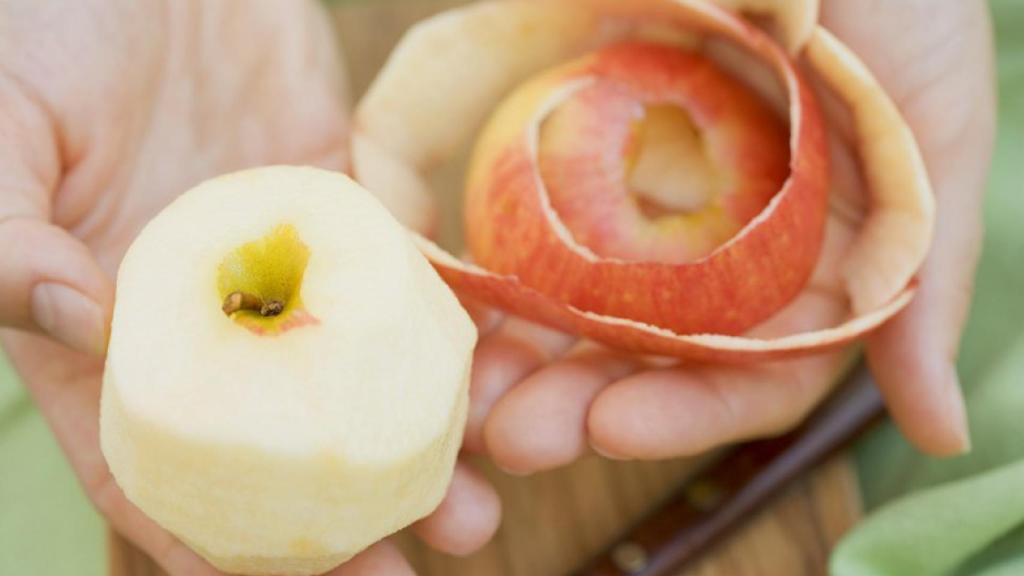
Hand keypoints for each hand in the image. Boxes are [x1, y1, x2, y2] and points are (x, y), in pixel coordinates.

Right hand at [0, 1, 497, 573]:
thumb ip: (2, 236)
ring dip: (425, 437)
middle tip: (426, 556)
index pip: (158, 464)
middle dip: (352, 511)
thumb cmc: (37, 26)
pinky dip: (455, 323)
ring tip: (486, 496)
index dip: (213, 539)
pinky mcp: (349, 195)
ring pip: (363, 369)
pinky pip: (410, 269)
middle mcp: (212, 310)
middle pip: (286, 440)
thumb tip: (68, 323)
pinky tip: (503, 371)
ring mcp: (288, 256)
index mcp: (109, 326)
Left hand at [468, 0, 994, 471]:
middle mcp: (725, 255)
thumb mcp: (934, 144)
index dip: (683, 412)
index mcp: (808, 276)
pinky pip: (543, 211)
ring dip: (524, 351)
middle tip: (510, 434)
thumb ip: (923, 284)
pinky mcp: (601, 146)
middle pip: (647, 354)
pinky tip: (456, 289)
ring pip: (585, 300)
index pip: (745, 376)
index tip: (612, 427)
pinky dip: (501, 257)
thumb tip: (941, 434)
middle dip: (577, 400)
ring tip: (471, 389)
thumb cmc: (911, 15)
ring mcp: (658, 205)